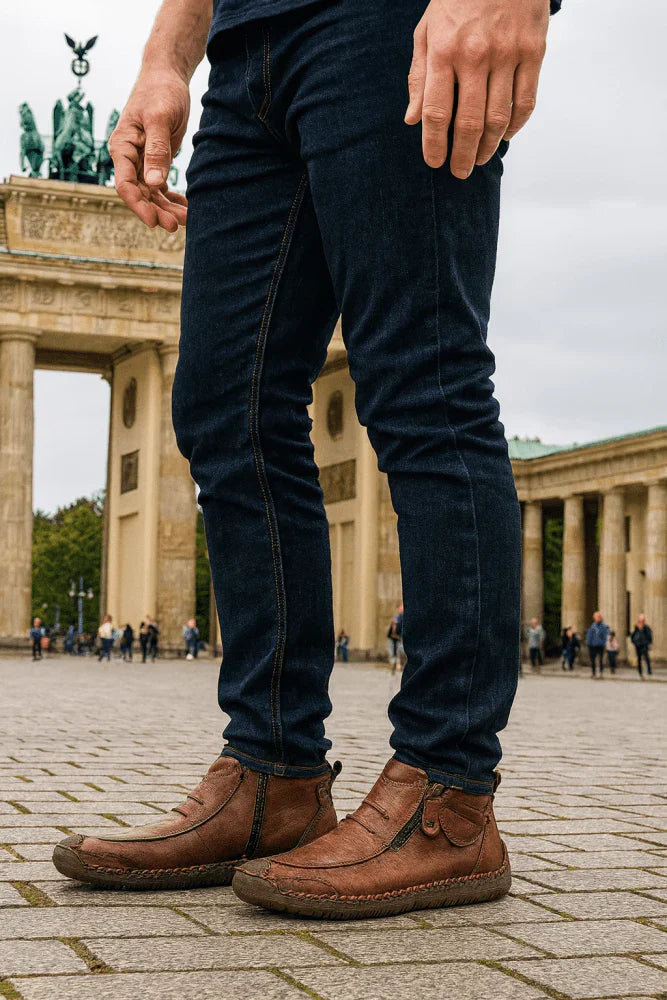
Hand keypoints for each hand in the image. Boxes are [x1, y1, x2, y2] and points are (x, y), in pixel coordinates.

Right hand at [109, 70, 189, 230]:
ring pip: (151, 194)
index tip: (154, 222)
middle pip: (139, 195)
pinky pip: (160, 188)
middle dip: (156, 212)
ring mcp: (141, 162)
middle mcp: (128, 158)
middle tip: (176, 226)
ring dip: (166, 209)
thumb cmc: (160, 92)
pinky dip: (172, 199)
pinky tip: (186, 207)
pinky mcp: (156, 162)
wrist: (167, 76)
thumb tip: (152, 183)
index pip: (124, 184)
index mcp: (122, 147)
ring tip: (186, 220)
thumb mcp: (159, 118)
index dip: (138, 206)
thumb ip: (157, 150)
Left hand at [405, 0, 548, 176]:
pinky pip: (526, 100)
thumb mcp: (427, 30)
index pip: (436, 112)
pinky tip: (505, 135)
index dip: (433, 144)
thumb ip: (419, 76)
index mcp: (443, 50)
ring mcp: (507, 53)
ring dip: (488, 146)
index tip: (434, 162)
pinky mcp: (533, 50)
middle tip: (458, 172)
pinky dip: (515, 125)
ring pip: (498, 118)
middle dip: (461, 155)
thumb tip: (412, 120)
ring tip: (478, 159)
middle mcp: (476, 55)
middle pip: (468, 122)